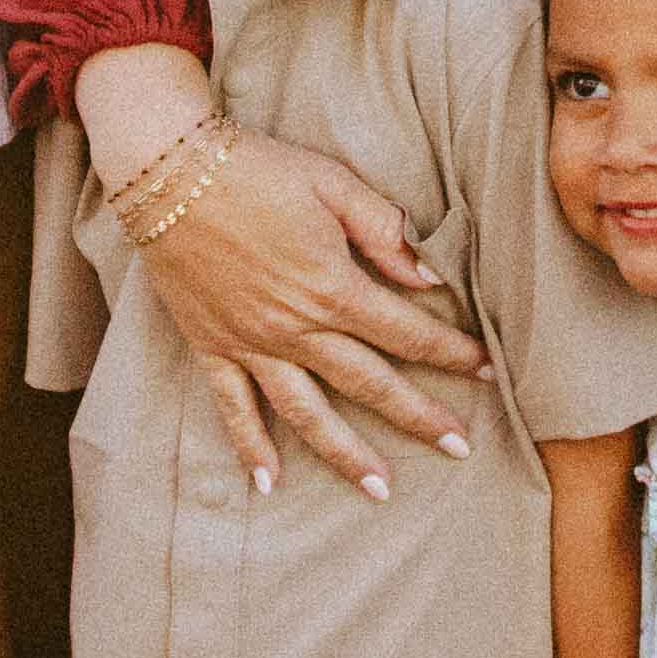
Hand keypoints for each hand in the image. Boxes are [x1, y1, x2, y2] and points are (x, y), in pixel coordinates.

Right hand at [149, 129, 486, 501]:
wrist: (167, 168)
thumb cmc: (256, 167)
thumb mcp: (332, 182)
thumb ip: (384, 229)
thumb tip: (430, 278)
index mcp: (332, 286)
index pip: (407, 332)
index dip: (452, 353)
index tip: (488, 372)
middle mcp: (295, 327)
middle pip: (369, 383)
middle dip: (418, 417)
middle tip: (460, 449)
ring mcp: (252, 343)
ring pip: (307, 412)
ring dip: (346, 454)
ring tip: (381, 489)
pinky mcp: (212, 345)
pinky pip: (233, 407)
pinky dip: (250, 447)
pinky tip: (268, 484)